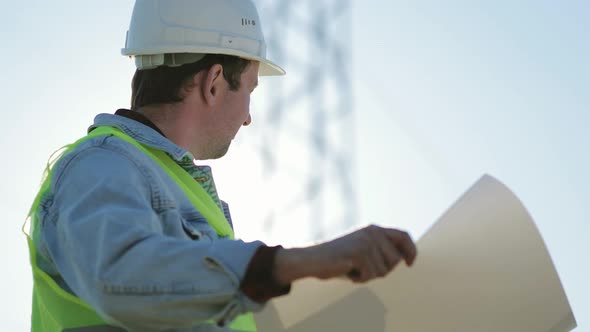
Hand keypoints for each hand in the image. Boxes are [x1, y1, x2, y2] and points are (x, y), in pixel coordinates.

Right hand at [273, 225, 416, 283]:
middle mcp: (373, 232)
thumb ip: (379, 250)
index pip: (403, 236)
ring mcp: (367, 241)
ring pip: (383, 270)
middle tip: (361, 268)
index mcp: (374, 229)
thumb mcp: (362, 250)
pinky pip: (370, 275)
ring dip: (368, 275)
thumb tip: (402, 258)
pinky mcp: (360, 252)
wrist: (312, 259)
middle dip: (382, 270)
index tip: (410, 263)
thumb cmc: (337, 260)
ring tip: (352, 268)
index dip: (411, 250)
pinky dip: (359, 278)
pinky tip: (347, 270)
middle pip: (395, 260)